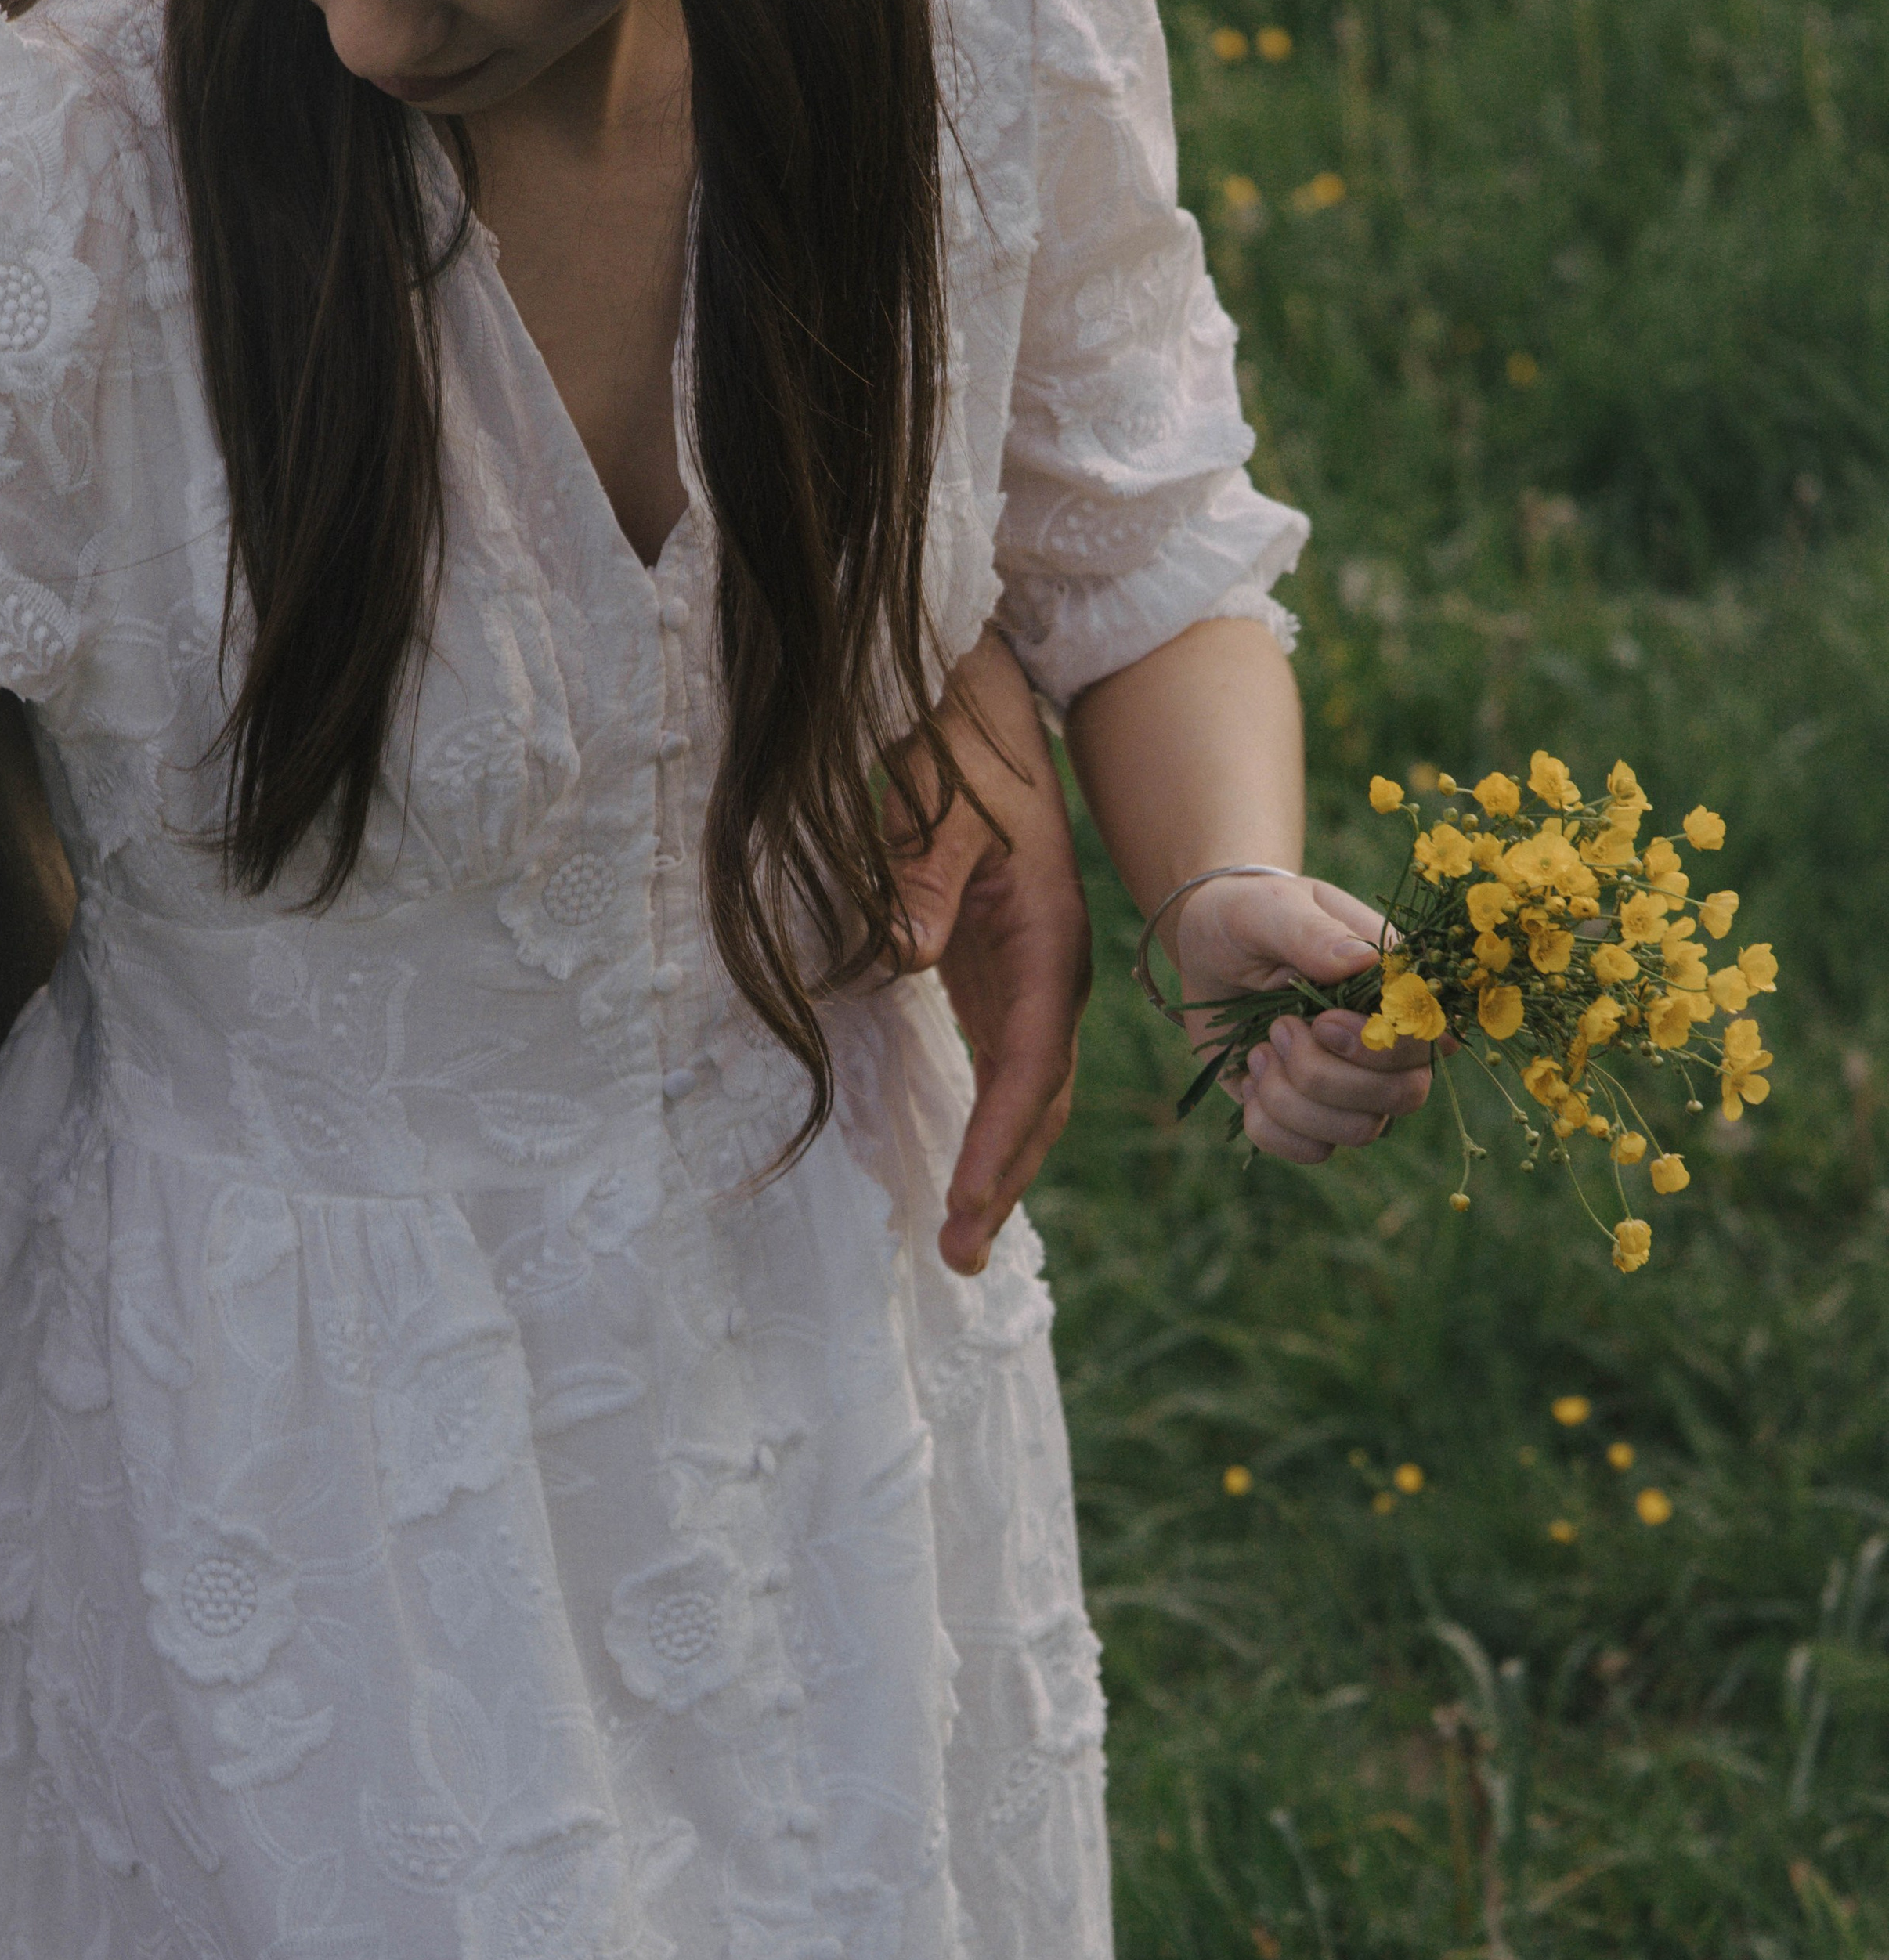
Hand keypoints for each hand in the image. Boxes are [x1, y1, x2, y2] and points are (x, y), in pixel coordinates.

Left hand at [883, 631, 1091, 1273]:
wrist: (981, 702)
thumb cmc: (956, 747)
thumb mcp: (935, 801)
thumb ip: (922, 878)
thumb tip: (908, 953)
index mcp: (1047, 936)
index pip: (1032, 1060)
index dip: (1001, 1137)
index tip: (967, 1202)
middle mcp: (1051, 969)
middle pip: (1041, 1097)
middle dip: (1004, 1179)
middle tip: (958, 1257)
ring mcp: (1029, 976)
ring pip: (1029, 1091)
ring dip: (999, 1166)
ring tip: (961, 1240)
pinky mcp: (1001, 974)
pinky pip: (1007, 1066)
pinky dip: (991, 1126)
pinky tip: (967, 1174)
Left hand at [1172, 870, 1436, 1164]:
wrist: (1209, 949)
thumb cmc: (1249, 917)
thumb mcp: (1269, 909)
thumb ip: (1311, 933)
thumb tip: (1362, 961)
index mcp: (1397, 987)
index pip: (1429, 1038)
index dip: (1381, 1046)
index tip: (1322, 1020)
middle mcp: (1388, 1044)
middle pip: (1403, 1096)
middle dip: (1326, 1075)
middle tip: (1278, 1028)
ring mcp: (1353, 1086)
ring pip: (1358, 1132)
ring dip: (1292, 1098)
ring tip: (1257, 1050)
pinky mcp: (1311, 1114)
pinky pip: (1313, 1151)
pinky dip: (1270, 1125)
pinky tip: (1249, 1080)